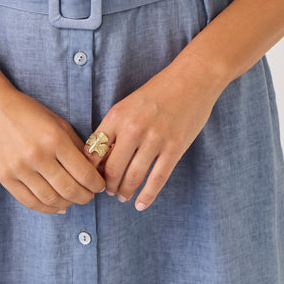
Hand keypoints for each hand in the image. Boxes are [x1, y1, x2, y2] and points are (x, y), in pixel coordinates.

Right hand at [0, 86, 105, 213]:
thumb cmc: (27, 111)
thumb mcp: (56, 121)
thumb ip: (74, 144)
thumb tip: (91, 167)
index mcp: (55, 138)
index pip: (83, 172)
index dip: (96, 183)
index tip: (100, 185)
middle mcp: (38, 155)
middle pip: (69, 189)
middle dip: (85, 196)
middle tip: (90, 195)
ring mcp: (19, 168)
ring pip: (51, 198)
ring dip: (67, 203)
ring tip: (73, 200)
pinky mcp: (5, 177)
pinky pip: (29, 201)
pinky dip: (47, 208)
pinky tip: (57, 206)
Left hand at [88, 51, 221, 211]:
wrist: (193, 78)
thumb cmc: (159, 90)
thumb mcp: (130, 103)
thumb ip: (116, 127)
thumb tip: (101, 156)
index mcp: (117, 115)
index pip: (94, 150)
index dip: (91, 169)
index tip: (92, 177)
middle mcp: (133, 128)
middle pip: (111, 169)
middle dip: (107, 185)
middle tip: (108, 191)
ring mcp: (155, 139)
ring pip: (133, 177)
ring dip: (125, 192)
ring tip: (123, 196)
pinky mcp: (174, 148)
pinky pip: (156, 179)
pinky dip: (147, 196)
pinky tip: (141, 205)